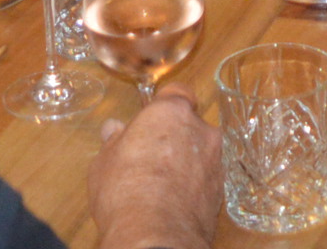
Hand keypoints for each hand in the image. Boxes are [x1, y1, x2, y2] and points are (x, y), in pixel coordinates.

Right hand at [92, 86, 220, 248]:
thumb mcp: (104, 161)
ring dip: (186, 162)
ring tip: (160, 185)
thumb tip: (113, 130)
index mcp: (171, 112)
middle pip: (189, 124)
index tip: (150, 121)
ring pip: (201, 152)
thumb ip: (114, 141)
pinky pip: (206, 178)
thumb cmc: (125, 190)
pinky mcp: (221, 190)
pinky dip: (194, 185)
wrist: (155, 234)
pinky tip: (173, 201)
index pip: (176, 93)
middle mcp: (201, 130)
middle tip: (149, 156)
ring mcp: (215, 160)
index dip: (163, 106)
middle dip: (174, 136)